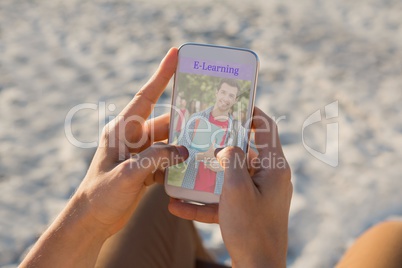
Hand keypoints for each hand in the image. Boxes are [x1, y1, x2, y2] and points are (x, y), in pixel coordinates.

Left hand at [21, 48, 187, 267]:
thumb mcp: (126, 175)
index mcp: (122, 130)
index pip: (146, 97)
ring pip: (168, 142)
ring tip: (206, 143)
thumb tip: (183, 151)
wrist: (92, 221)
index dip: (161, 75)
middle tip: (210, 114)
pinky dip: (178, 163)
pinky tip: (192, 168)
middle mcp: (131, 137)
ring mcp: (139, 153)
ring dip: (184, 144)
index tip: (175, 55)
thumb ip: (155, 159)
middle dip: (185, 120)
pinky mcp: (144, 168)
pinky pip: (166, 159)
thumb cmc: (101, 195)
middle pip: (164, 122)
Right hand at [169, 107, 291, 267]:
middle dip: (221, 141)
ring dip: (208, 173)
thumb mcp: (237, 189)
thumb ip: (232, 159)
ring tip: (185, 165)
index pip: (266, 128)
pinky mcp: (247, 210)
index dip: (250, 112)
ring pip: (230, 175)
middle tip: (200, 131)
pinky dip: (205, 201)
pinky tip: (177, 206)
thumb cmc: (251, 228)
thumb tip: (227, 146)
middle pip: (245, 150)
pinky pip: (224, 200)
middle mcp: (268, 177)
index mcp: (273, 167)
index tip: (230, 103)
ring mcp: (258, 194)